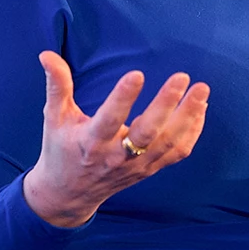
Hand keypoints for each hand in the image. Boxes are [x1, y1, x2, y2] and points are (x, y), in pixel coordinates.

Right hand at [22, 50, 209, 227]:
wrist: (68, 194)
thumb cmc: (60, 149)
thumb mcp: (54, 118)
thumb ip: (57, 86)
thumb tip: (47, 55)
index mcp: (90, 141)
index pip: (108, 119)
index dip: (122, 98)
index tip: (136, 73)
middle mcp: (115, 156)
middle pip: (146, 133)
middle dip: (166, 105)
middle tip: (182, 77)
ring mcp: (135, 166)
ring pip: (167, 144)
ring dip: (187, 117)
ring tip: (201, 91)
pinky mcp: (149, 170)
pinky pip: (177, 154)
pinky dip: (193, 132)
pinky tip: (201, 109)